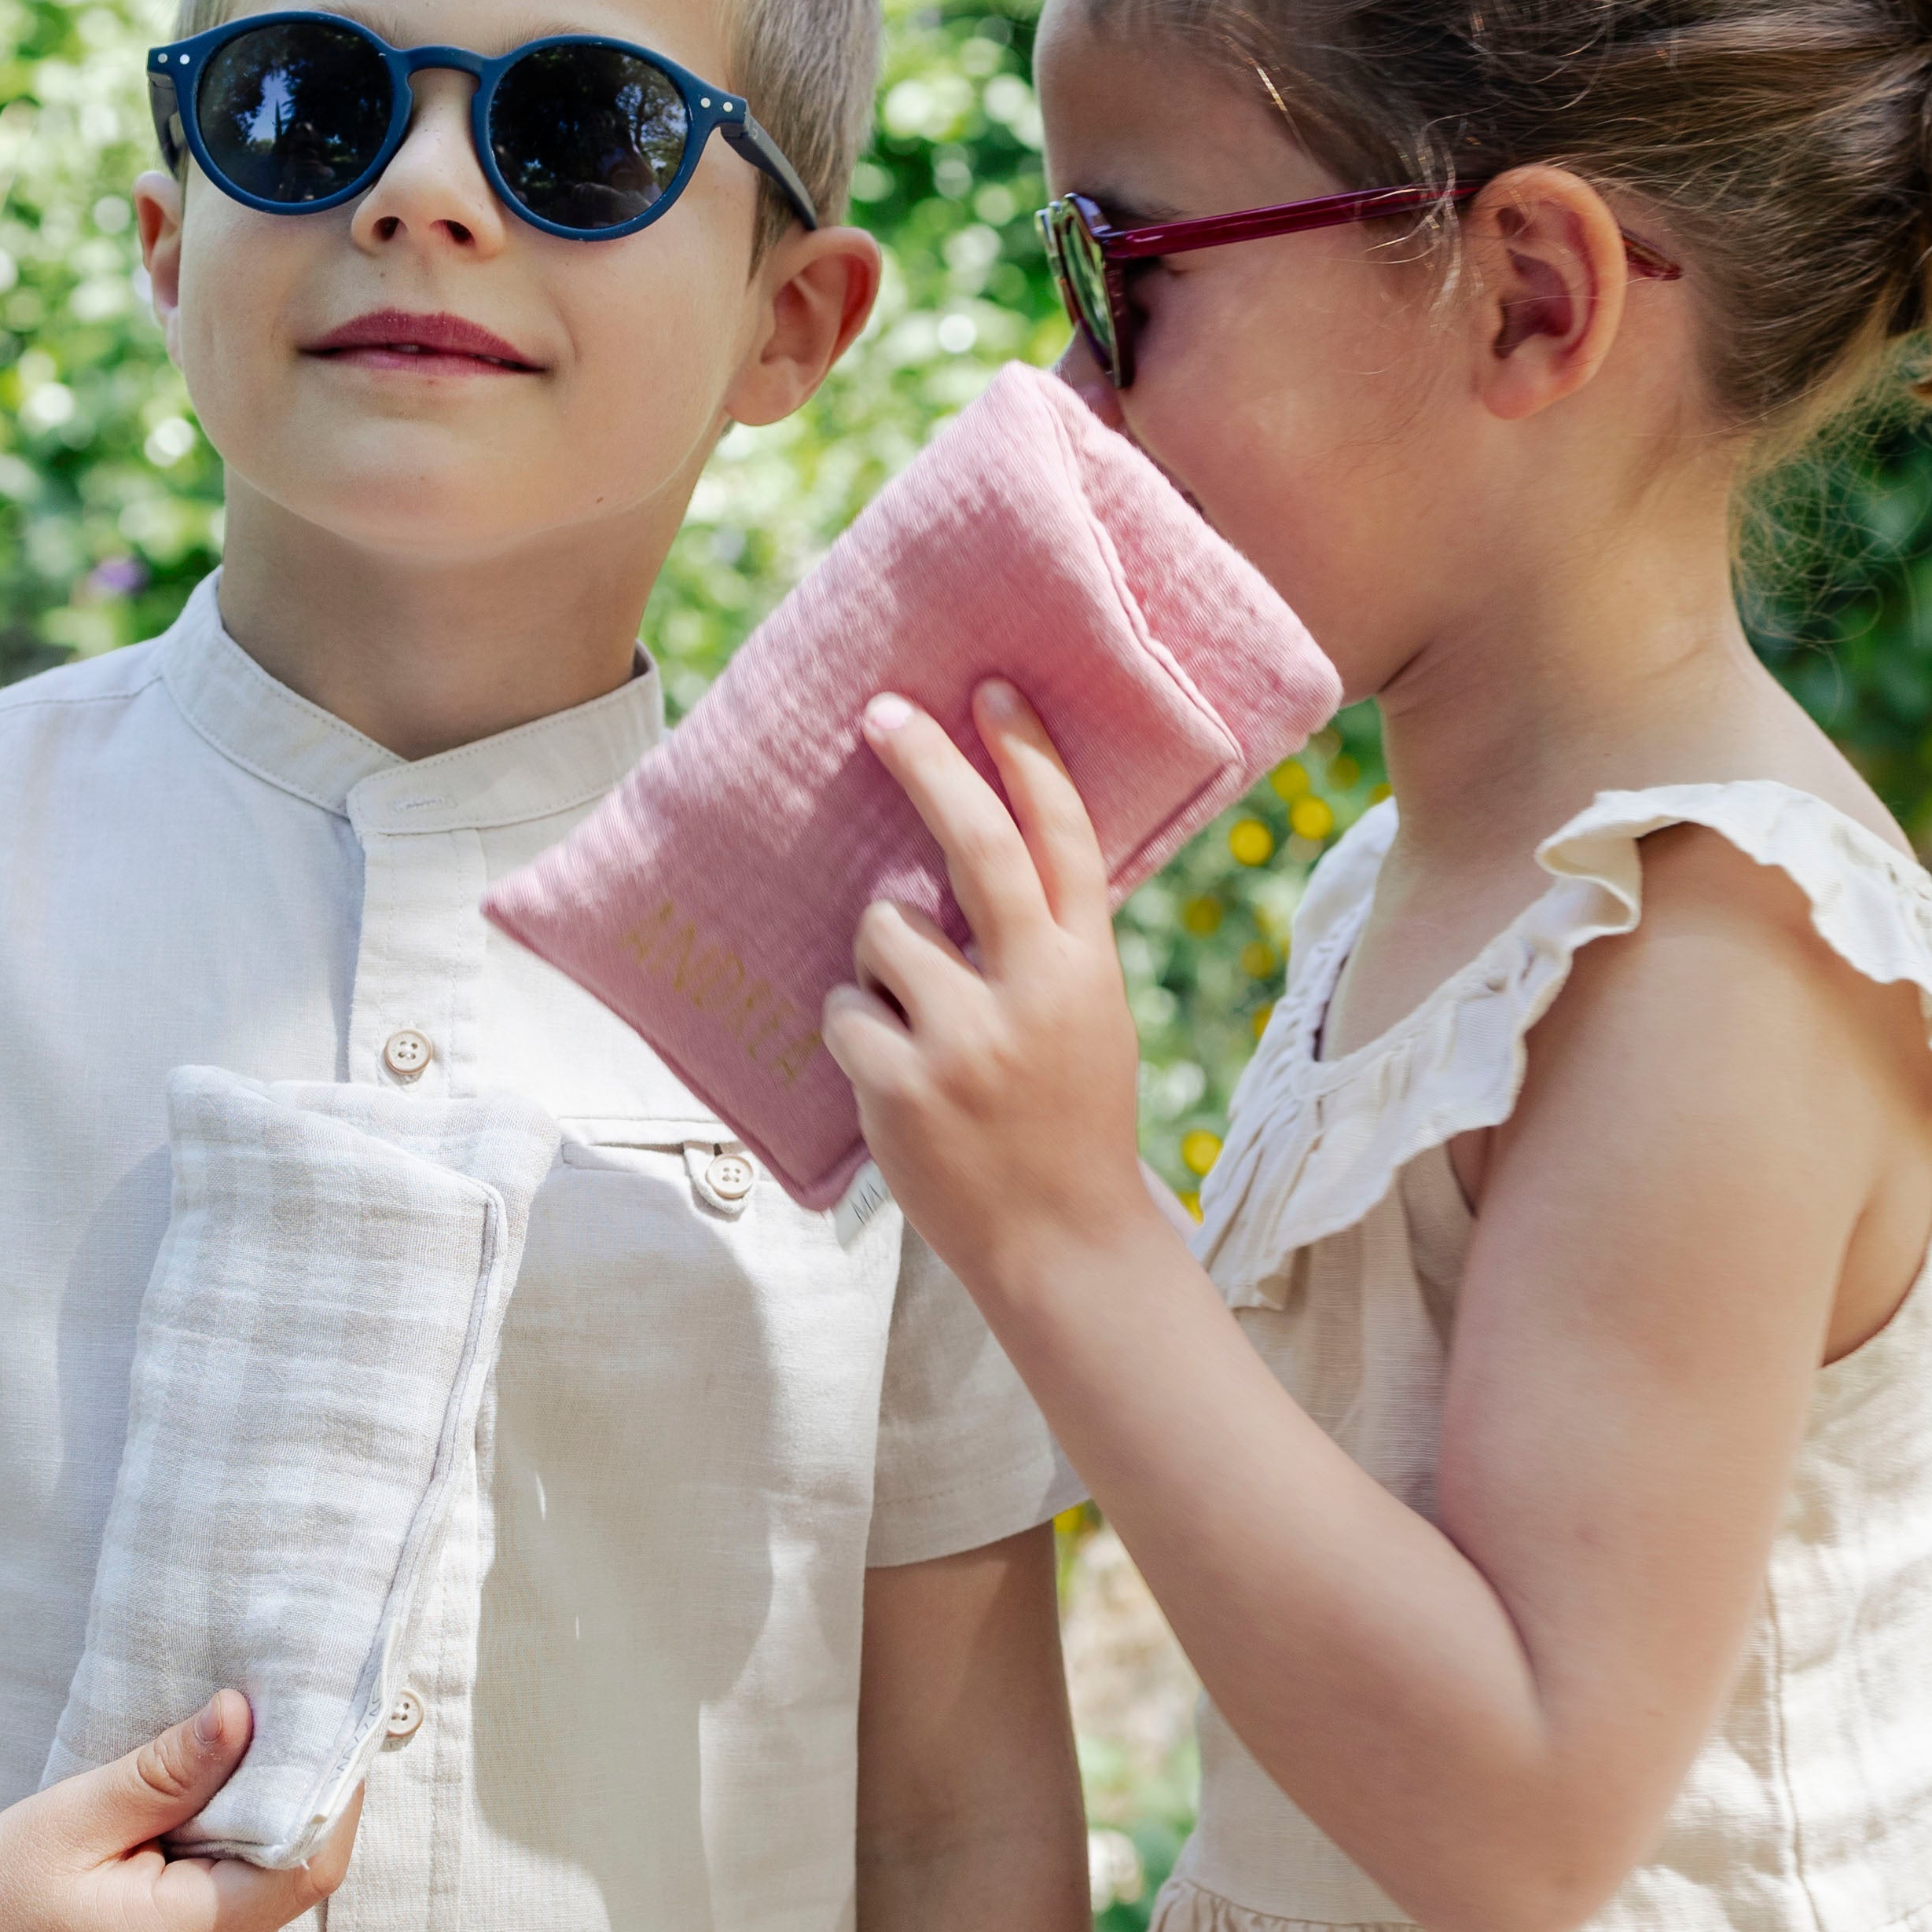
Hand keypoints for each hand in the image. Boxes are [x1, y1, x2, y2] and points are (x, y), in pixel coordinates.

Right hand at [0, 1695, 358, 1931]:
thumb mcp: (71, 1820)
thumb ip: (165, 1773)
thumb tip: (244, 1713)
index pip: (310, 1860)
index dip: (332, 1784)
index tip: (325, 1709)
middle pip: (300, 1871)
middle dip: (298, 1789)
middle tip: (284, 1705)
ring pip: (274, 1886)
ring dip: (265, 1818)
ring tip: (241, 1742)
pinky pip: (243, 1905)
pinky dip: (237, 1850)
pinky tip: (208, 1800)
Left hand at [821, 683, 1157, 1301]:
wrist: (1061, 1243)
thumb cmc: (1066, 1118)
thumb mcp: (1086, 1016)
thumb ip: (1043, 940)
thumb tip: (968, 845)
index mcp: (1084, 966)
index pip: (1061, 835)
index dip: (1026, 755)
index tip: (989, 688)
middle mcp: (1032, 991)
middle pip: (974, 844)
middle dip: (928, 766)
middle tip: (882, 713)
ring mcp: (966, 1040)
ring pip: (882, 933)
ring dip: (880, 964)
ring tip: (919, 1027)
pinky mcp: (903, 1087)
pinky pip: (844, 1010)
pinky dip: (857, 1031)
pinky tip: (897, 1078)